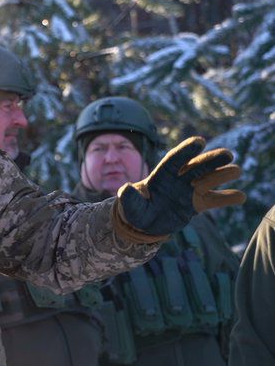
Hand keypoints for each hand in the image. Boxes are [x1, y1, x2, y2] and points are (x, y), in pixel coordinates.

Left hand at [112, 136, 245, 243]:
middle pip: (197, 166)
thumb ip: (128, 197)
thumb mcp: (128, 205)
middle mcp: (179, 178)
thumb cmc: (135, 209)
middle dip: (211, 159)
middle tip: (227, 154)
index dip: (186, 150)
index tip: (199, 141)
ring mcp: (190, 190)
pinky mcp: (198, 203)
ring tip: (236, 170)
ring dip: (222, 174)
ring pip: (210, 178)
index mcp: (161, 175)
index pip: (175, 159)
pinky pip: (215, 199)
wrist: (145, 224)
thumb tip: (125, 189)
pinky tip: (241, 196)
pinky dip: (228, 197)